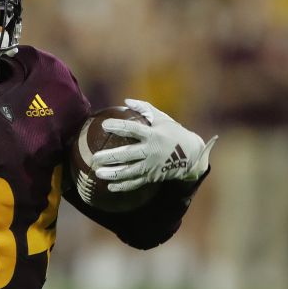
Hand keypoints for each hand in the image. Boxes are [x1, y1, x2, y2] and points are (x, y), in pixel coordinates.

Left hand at [91, 99, 215, 192]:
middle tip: (94, 158)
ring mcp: (151, 166)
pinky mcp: (152, 176)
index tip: (104, 125)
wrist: (192, 156)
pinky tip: (110, 187)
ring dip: (113, 173)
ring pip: (129, 172)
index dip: (118, 126)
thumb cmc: (175, 133)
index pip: (133, 129)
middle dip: (110, 157)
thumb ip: (145, 109)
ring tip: (98, 173)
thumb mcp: (163, 119)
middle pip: (127, 155)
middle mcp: (151, 151)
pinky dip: (123, 186)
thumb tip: (126, 101)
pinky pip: (135, 183)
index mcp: (153, 135)